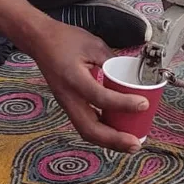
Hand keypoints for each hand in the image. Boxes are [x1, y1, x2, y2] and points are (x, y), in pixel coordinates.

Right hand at [29, 22, 148, 152]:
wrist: (39, 41)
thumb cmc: (64, 40)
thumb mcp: (93, 45)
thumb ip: (113, 62)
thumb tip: (132, 79)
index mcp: (73, 79)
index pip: (100, 97)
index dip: (123, 104)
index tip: (143, 104)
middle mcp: (68, 97)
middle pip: (89, 128)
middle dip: (114, 140)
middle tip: (135, 143)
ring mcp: (66, 104)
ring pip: (86, 131)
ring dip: (108, 141)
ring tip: (129, 143)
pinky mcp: (69, 105)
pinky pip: (85, 124)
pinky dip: (102, 132)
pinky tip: (117, 132)